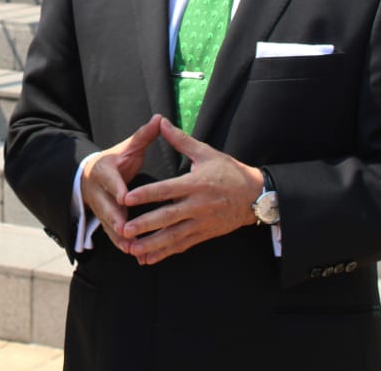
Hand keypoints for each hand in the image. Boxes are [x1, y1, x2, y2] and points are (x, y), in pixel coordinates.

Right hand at [80, 114, 162, 252]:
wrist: (90, 176)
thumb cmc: (115, 161)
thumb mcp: (127, 147)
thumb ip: (144, 136)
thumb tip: (160, 118)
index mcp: (104, 170)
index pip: (110, 180)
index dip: (117, 189)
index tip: (124, 197)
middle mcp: (98, 191)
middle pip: (106, 206)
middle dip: (115, 219)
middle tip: (126, 229)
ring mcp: (99, 208)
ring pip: (108, 224)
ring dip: (119, 237)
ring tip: (133, 248)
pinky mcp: (103, 221)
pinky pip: (111, 235)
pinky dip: (121, 244)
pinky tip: (135, 254)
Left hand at [118, 117, 262, 265]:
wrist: (256, 196)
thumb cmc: (229, 171)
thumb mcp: (206, 153)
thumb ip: (181, 140)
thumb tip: (162, 122)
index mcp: (195, 184)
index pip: (167, 190)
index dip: (147, 194)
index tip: (127, 198)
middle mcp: (197, 205)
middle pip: (168, 216)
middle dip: (146, 224)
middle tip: (125, 230)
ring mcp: (201, 222)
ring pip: (174, 236)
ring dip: (152, 244)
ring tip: (132, 249)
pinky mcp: (205, 234)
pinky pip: (182, 245)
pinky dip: (165, 252)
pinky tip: (148, 258)